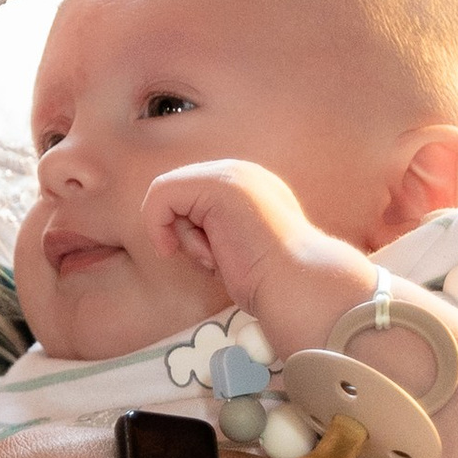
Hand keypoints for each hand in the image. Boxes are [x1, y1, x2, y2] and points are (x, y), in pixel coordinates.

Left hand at [140, 161, 371, 345]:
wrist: (296, 284)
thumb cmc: (270, 280)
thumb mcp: (235, 247)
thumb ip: (213, 230)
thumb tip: (174, 230)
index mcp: (248, 186)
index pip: (191, 198)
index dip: (188, 231)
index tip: (209, 260)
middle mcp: (239, 172)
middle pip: (177, 196)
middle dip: (185, 234)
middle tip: (213, 260)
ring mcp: (230, 174)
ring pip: (169, 199)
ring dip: (187, 240)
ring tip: (222, 257)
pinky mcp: (217, 185)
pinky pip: (160, 196)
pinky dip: (162, 228)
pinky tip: (200, 252)